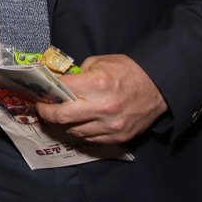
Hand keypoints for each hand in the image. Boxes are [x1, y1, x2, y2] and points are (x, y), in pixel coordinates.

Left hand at [36, 54, 166, 144]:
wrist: (160, 87)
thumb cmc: (129, 71)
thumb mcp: (100, 62)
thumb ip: (79, 74)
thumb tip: (60, 83)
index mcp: (97, 84)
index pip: (61, 91)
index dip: (46, 92)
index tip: (40, 93)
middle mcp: (102, 108)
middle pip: (62, 117)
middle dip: (47, 113)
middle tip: (42, 109)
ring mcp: (111, 125)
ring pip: (74, 131)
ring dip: (64, 124)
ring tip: (61, 116)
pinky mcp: (118, 137)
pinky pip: (90, 139)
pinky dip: (81, 131)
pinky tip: (79, 123)